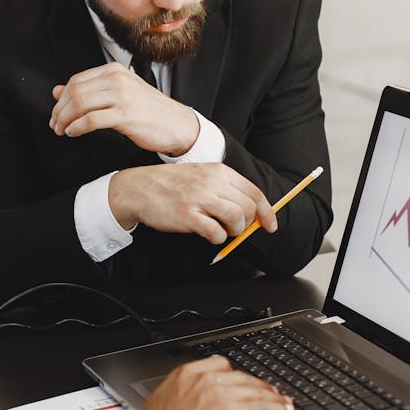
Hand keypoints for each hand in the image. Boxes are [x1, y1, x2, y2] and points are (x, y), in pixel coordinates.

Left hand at [49, 62, 199, 154]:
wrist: (176, 124)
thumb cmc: (148, 110)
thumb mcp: (118, 94)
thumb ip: (89, 91)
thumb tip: (56, 91)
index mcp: (114, 71)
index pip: (76, 80)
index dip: (61, 99)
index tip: (56, 113)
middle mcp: (117, 80)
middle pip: (75, 92)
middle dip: (59, 111)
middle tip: (55, 124)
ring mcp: (122, 96)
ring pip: (80, 104)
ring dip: (65, 120)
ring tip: (62, 130)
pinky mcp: (125, 115)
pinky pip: (91, 120)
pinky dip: (77, 128)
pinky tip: (74, 133)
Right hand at [109, 163, 277, 243]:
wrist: (139, 188)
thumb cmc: (172, 185)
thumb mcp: (202, 176)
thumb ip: (226, 190)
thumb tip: (253, 211)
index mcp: (219, 171)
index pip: (255, 192)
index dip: (267, 212)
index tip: (270, 225)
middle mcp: (212, 182)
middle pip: (249, 207)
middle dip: (248, 224)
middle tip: (236, 228)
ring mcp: (199, 198)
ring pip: (237, 219)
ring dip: (234, 231)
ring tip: (222, 231)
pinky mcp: (188, 215)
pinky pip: (216, 233)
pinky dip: (217, 238)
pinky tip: (208, 234)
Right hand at [117, 356, 293, 409]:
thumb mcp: (162, 401)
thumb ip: (179, 395)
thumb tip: (185, 402)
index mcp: (187, 373)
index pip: (219, 364)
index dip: (234, 373)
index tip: (240, 380)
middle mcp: (207, 378)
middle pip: (241, 376)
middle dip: (256, 384)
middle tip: (266, 391)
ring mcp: (222, 392)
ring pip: (255, 390)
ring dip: (272, 396)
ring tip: (282, 401)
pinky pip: (262, 407)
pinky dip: (276, 408)